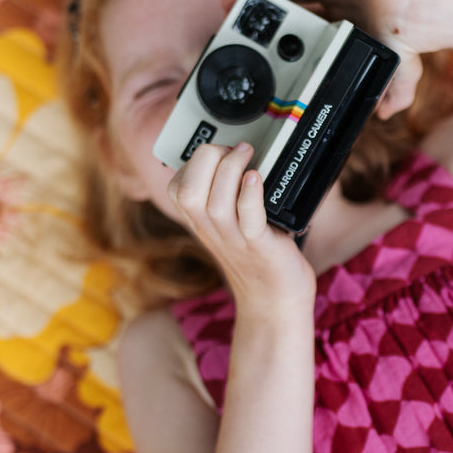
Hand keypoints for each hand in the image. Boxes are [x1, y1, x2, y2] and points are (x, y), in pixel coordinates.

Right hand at [167, 142, 314, 314]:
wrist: (276, 303)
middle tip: (234, 148)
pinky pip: (248, 219)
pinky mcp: (261, 248)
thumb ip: (229, 197)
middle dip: (207, 158)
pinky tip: (256, 178)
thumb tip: (241, 155)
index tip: (218, 152)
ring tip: (248, 155)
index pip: (176, 188)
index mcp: (203, 223)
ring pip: (214, 202)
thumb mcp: (233, 226)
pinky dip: (250, 194)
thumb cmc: (261, 258)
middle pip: (187, 191)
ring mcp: (235, 241)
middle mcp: (213, 231)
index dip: (193, 162)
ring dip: (230, 169)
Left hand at [225, 0, 427, 119]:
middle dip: (265, 12)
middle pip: (291, 1)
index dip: (284, 32)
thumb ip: (392, 93)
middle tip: (237, 22)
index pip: (309, 23)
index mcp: (349, 17)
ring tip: (232, 3)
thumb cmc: (409, 38)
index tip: (262, 44)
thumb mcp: (398, 72)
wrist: (414, 11)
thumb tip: (385, 116)